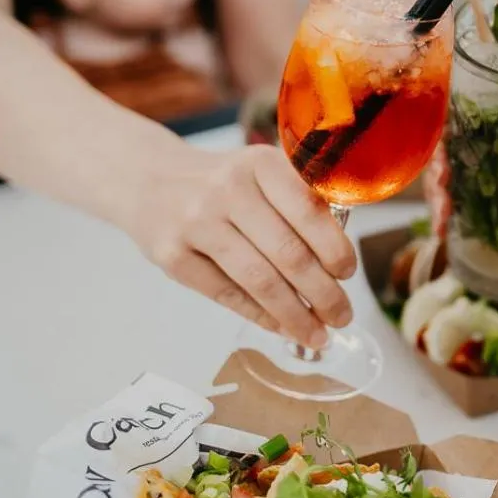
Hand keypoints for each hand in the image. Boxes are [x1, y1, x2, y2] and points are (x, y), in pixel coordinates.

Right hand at [122, 142, 355, 347]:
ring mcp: (196, 223)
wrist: (149, 180)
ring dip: (295, 315)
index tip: (348, 273)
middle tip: (342, 315)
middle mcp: (227, 190)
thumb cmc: (220, 183)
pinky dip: (261, 317)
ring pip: (259, 281)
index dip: (335, 249)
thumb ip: (298, 203)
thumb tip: (339, 263)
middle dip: (323, 293)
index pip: (309, 210)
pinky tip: (282, 327)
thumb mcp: (260, 173)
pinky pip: (227, 295)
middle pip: (288, 253)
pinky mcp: (172, 256)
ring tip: (318, 334)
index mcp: (259, 163)